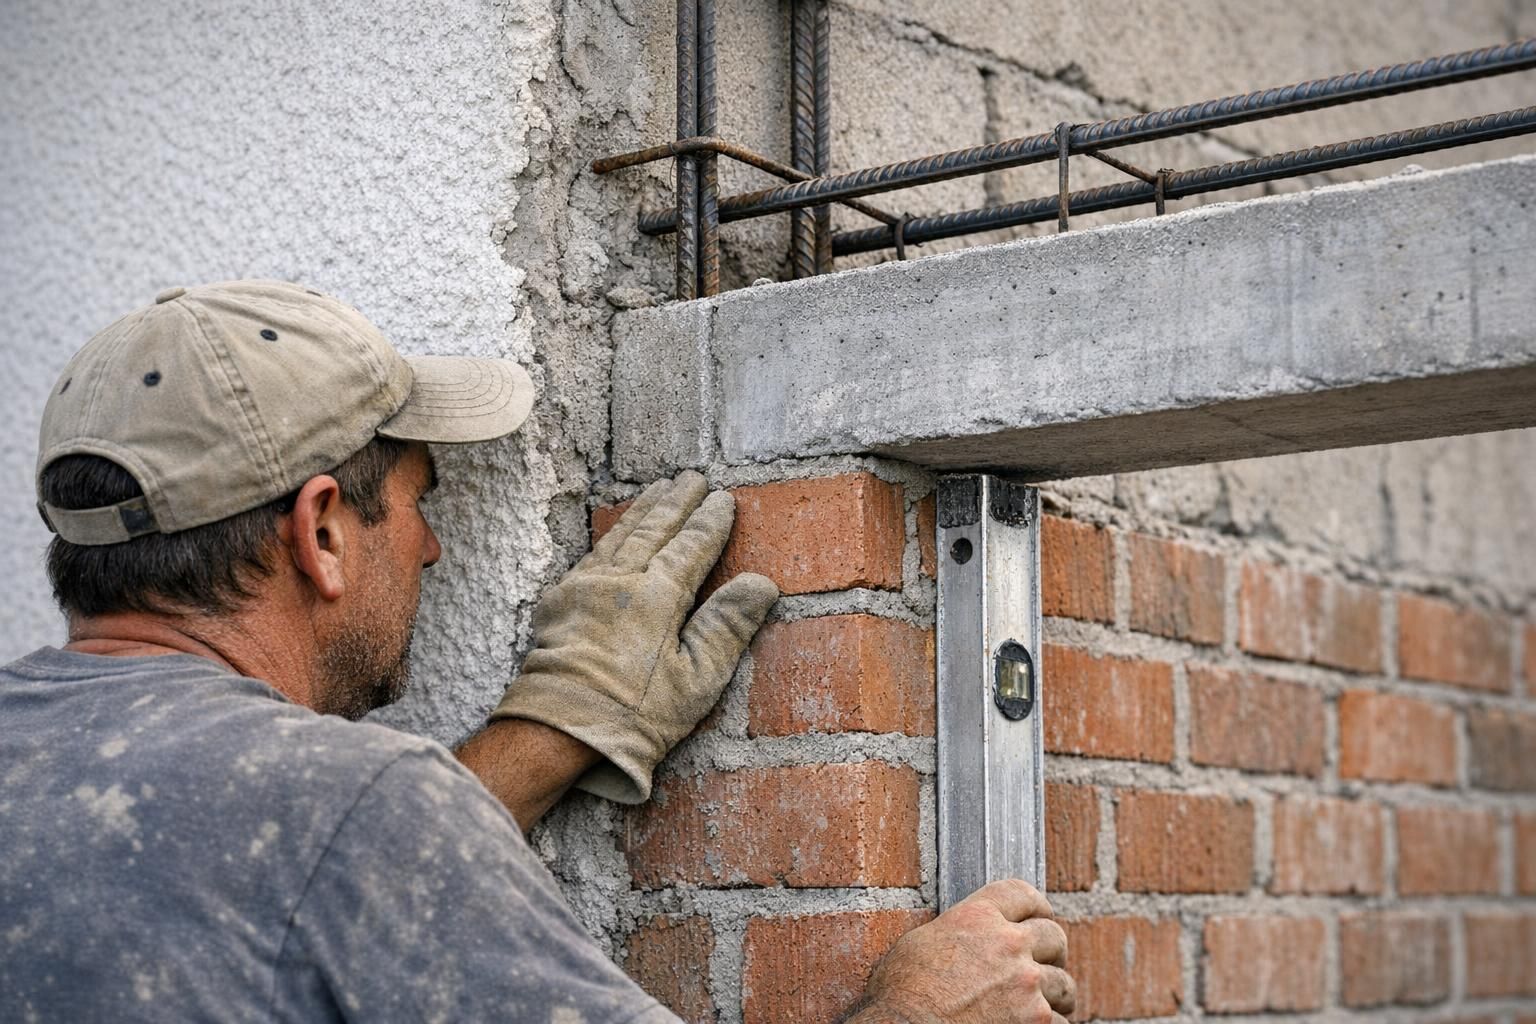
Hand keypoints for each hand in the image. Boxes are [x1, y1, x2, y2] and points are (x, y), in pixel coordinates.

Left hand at [490, 471, 778, 802]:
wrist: (559, 731)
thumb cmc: (636, 714)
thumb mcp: (697, 679)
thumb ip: (727, 625)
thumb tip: (761, 582)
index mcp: (658, 595)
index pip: (691, 545)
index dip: (710, 521)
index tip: (723, 499)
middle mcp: (619, 579)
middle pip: (654, 530)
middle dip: (676, 501)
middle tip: (692, 477)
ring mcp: (583, 587)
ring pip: (619, 535)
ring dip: (642, 509)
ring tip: (658, 488)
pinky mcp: (558, 602)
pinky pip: (590, 554)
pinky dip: (610, 535)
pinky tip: (614, 533)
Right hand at [846, 880, 1075, 1023]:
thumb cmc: (902, 994)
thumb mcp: (920, 943)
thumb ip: (955, 931)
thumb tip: (964, 939)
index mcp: (978, 917)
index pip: (1022, 894)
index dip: (1035, 906)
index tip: (1040, 916)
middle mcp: (1008, 944)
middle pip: (1052, 935)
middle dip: (1051, 951)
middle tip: (1045, 964)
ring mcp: (1026, 984)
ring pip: (1063, 983)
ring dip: (1054, 993)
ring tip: (1044, 1003)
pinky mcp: (1036, 1021)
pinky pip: (1060, 1022)